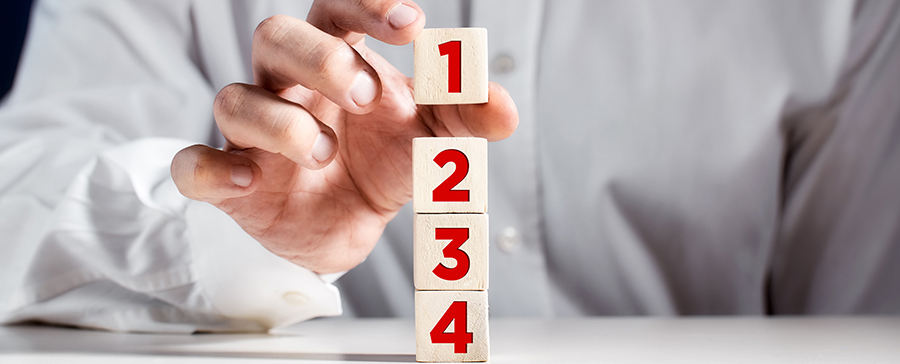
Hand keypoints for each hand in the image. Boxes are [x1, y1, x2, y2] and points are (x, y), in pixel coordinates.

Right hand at [170, 0, 517, 273]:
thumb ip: (463, 117)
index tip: (408, 23)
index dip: (365, 7)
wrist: (347, 226)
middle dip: (320, 59)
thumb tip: (505, 108)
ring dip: (281, 122)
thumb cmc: (382, 161)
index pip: (335, 11)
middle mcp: (288, 86)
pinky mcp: (232, 183)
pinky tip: (250, 179)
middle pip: (275, 37)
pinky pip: (196, 166)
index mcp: (337, 60)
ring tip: (323, 152)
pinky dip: (214, 169)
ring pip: (234, 98)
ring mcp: (253, 134)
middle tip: (365, 96)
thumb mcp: (429, 138)